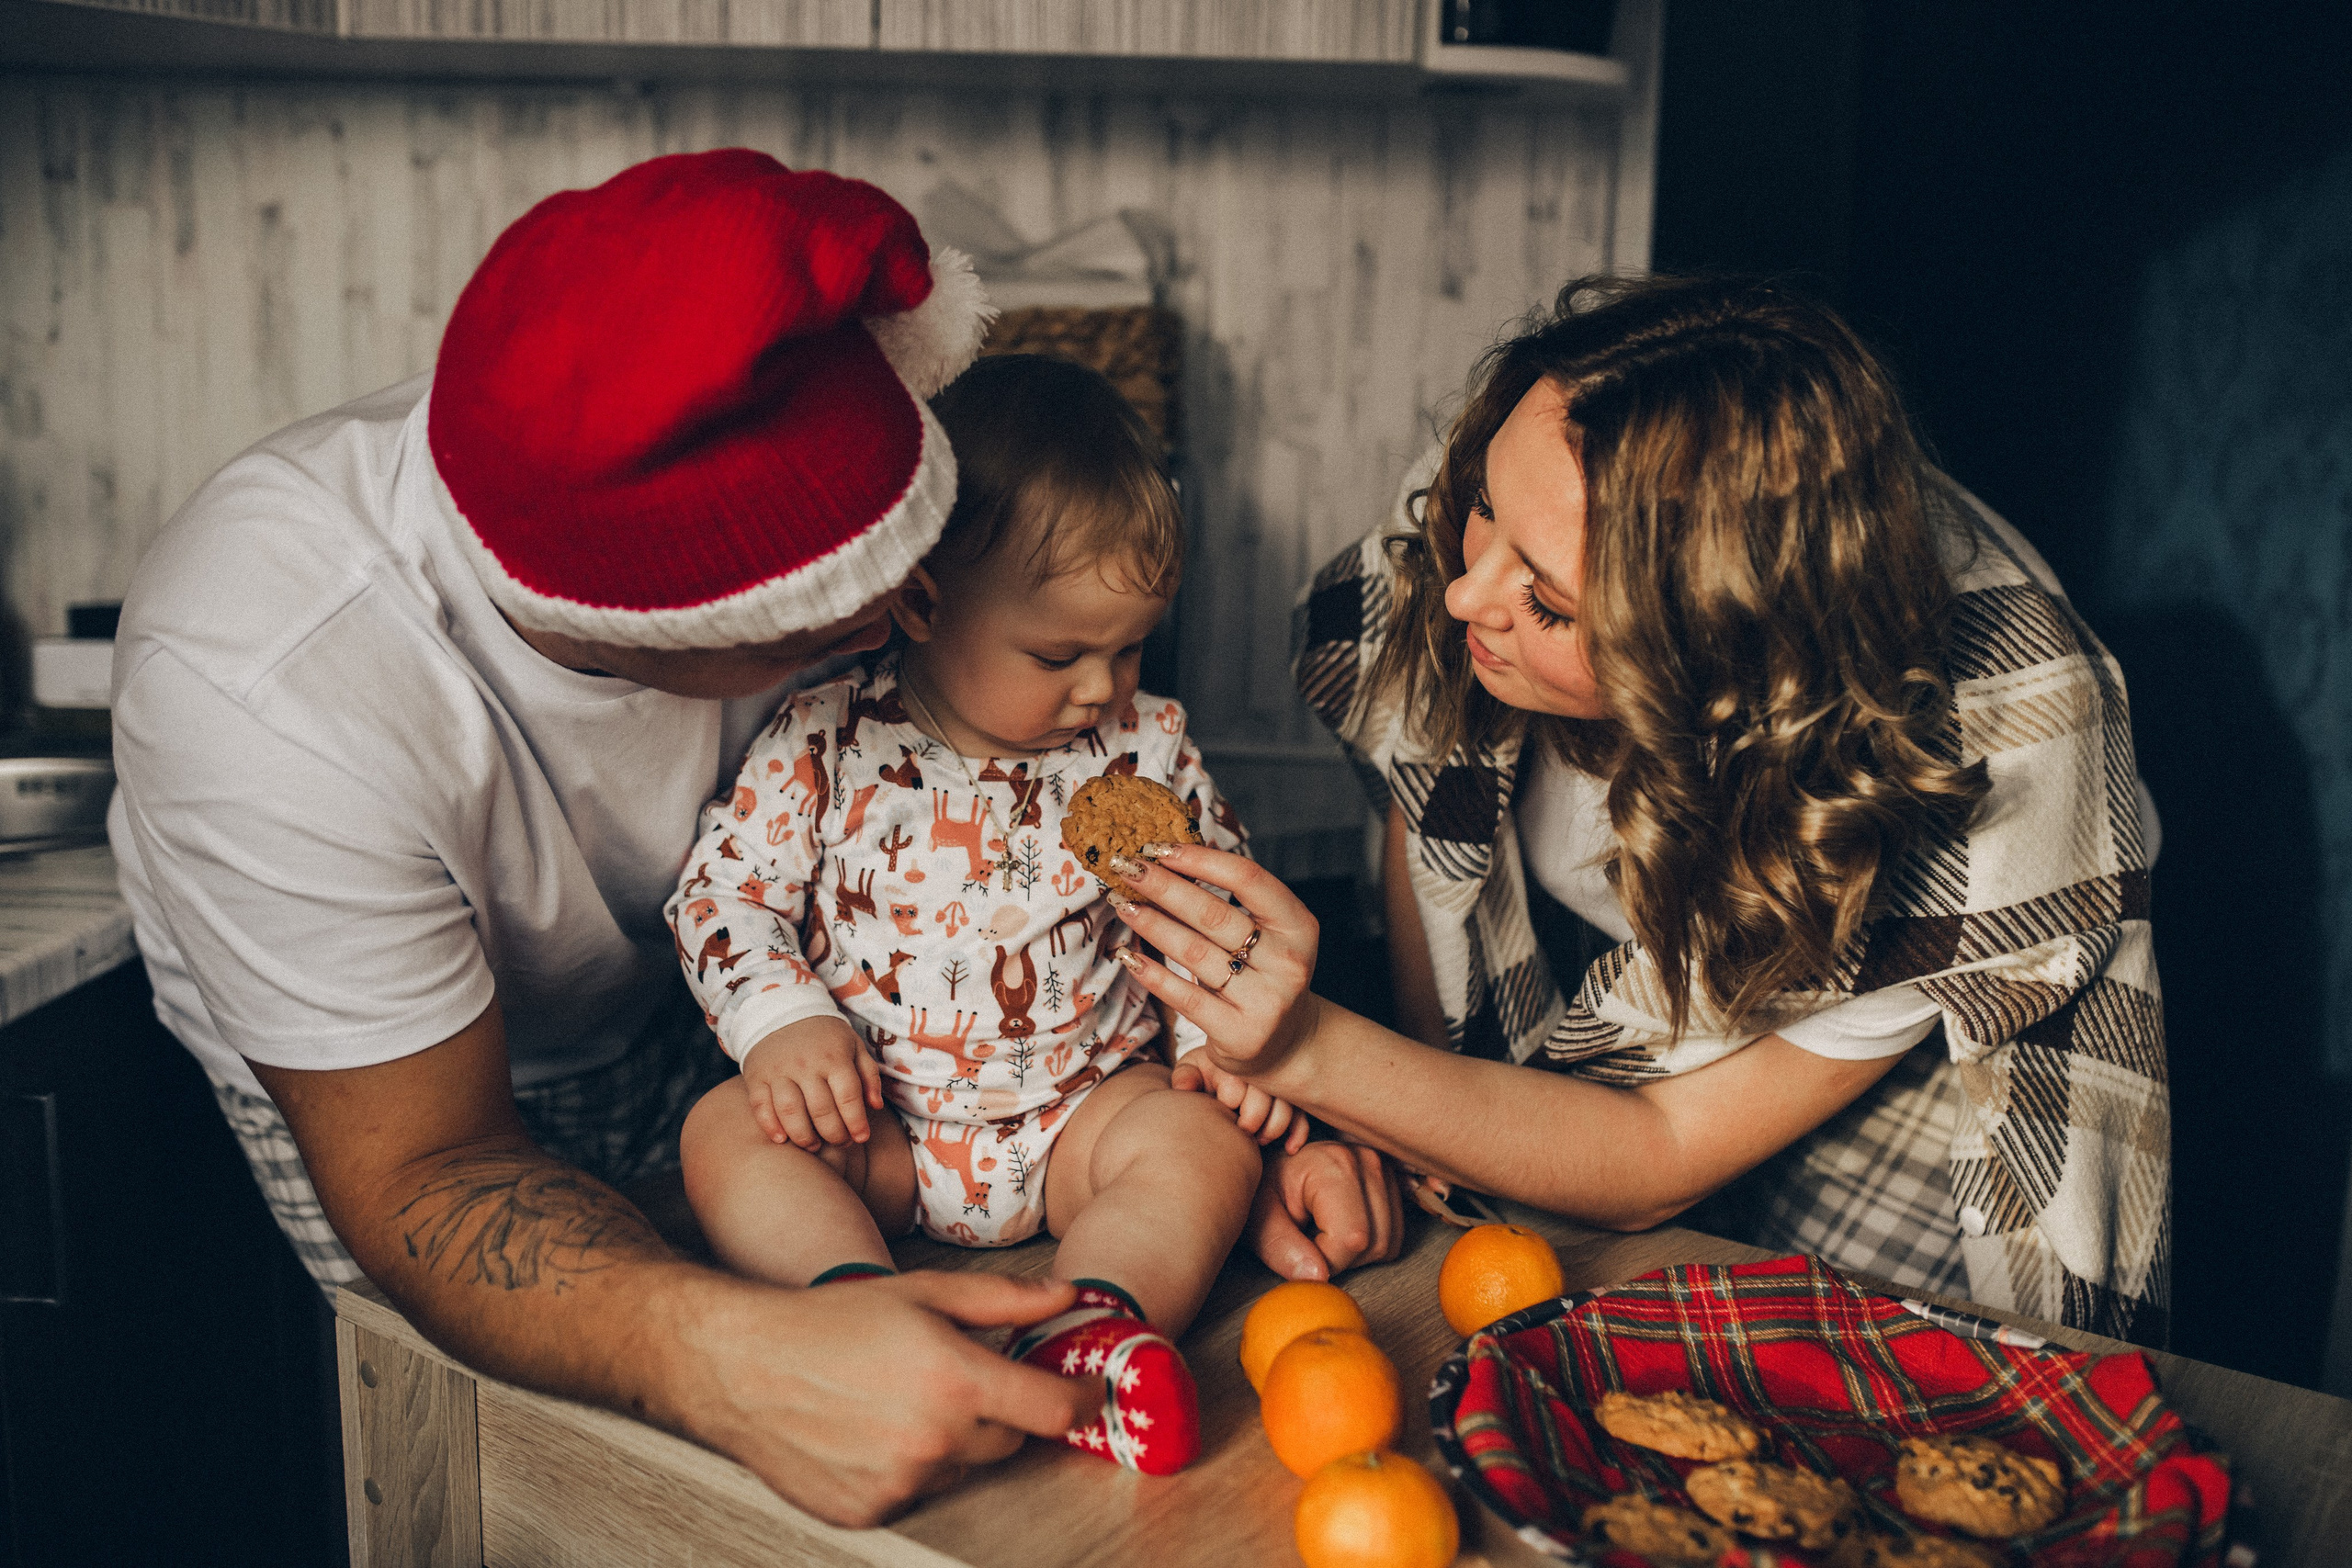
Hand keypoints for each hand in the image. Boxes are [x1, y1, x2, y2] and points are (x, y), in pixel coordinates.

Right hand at [670, 1269, 1101, 1526]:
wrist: (743, 1367)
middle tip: (957, 1376)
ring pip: (961, 1468)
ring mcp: (901, 1483)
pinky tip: (872, 1430)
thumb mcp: (923, 1293)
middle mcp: (934, 1440)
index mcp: (955, 1380)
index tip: (1084, 1392)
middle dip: (999, 1410)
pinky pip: (917, 1492)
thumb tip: (1065, 1297)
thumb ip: (1005, 1300)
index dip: (1079, 1401)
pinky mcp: (870, 1510)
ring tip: (899, 1398)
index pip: (1052, 1411)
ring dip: (951, 1440)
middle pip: (1008, 1440)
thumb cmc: (830, 1322)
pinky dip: (908, 1467)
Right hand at [741, 1015, 883, 1149]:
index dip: (856, 1122)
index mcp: (833, 1056)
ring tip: (813, 1145)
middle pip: (821, 1110)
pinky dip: (770, 1126)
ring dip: (804, 1136)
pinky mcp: (756, 1077)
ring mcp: (778, 1071)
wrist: (782, 1012)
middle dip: (833, 1134)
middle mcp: (805, 1064)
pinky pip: (761, 1107)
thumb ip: (868, 1076)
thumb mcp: (853, 1046)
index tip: (862, 1138)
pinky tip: (782, 1140)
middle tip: (839, 1143)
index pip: (848, 1096)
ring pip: (790, 1112)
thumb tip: (875, 1107)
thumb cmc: (825, 1037)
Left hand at [1106, 844, 1321, 1080]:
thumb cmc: (1264, 974)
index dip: (1201, 860)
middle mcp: (1288, 963)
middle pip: (1215, 915)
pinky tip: (1127, 956)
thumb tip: (1169, 858)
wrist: (1288, 1043)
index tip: (1160, 848)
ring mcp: (1265, 1001)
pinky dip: (1153, 974)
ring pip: (1195, 953)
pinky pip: (1186, 998)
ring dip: (1151, 924)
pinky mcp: (1238, 1034)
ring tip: (1121, 903)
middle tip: (1127, 867)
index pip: (1248, 879)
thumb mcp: (1268, 935)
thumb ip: (1232, 902)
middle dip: (1164, 887)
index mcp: (1298, 926)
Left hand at [1172, 1053, 1310, 1151]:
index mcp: (1235, 1060)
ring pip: (1287, 1108)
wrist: (1227, 1065)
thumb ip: (1185, 1077)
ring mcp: (1281, 1083)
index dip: (1230, 1101)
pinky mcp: (1294, 1097)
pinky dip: (1299, 1133)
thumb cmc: (1208, 1070)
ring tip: (1260, 1140)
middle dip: (1254, 1120)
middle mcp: (1263, 1068)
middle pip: (1265, 1096)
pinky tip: (1290, 1148)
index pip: (1237, 1083)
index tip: (1222, 1109)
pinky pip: (1303, 1115)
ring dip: (1275, 1129)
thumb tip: (1182, 1089)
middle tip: (1242, 1131)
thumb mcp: (1192, 1068)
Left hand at [1246, 1140, 1404, 1281]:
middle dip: (1340, 1258)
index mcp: (1334, 1164)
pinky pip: (1393, 1237)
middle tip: (1309, 1241)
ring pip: (1387, 1243)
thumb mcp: (1260, 1219)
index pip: (1350, 1238)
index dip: (1324, 1260)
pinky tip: (1341, 1229)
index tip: (1300, 1248)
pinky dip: (1369, 1245)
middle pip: (1374, 1243)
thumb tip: (1318, 1278)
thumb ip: (1282, 1249)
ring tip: (1323, 1233)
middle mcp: (1368, 1162)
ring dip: (1355, 1254)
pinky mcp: (1392, 1183)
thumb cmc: (1264, 1190)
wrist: (1275, 1168)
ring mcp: (1385, 1170)